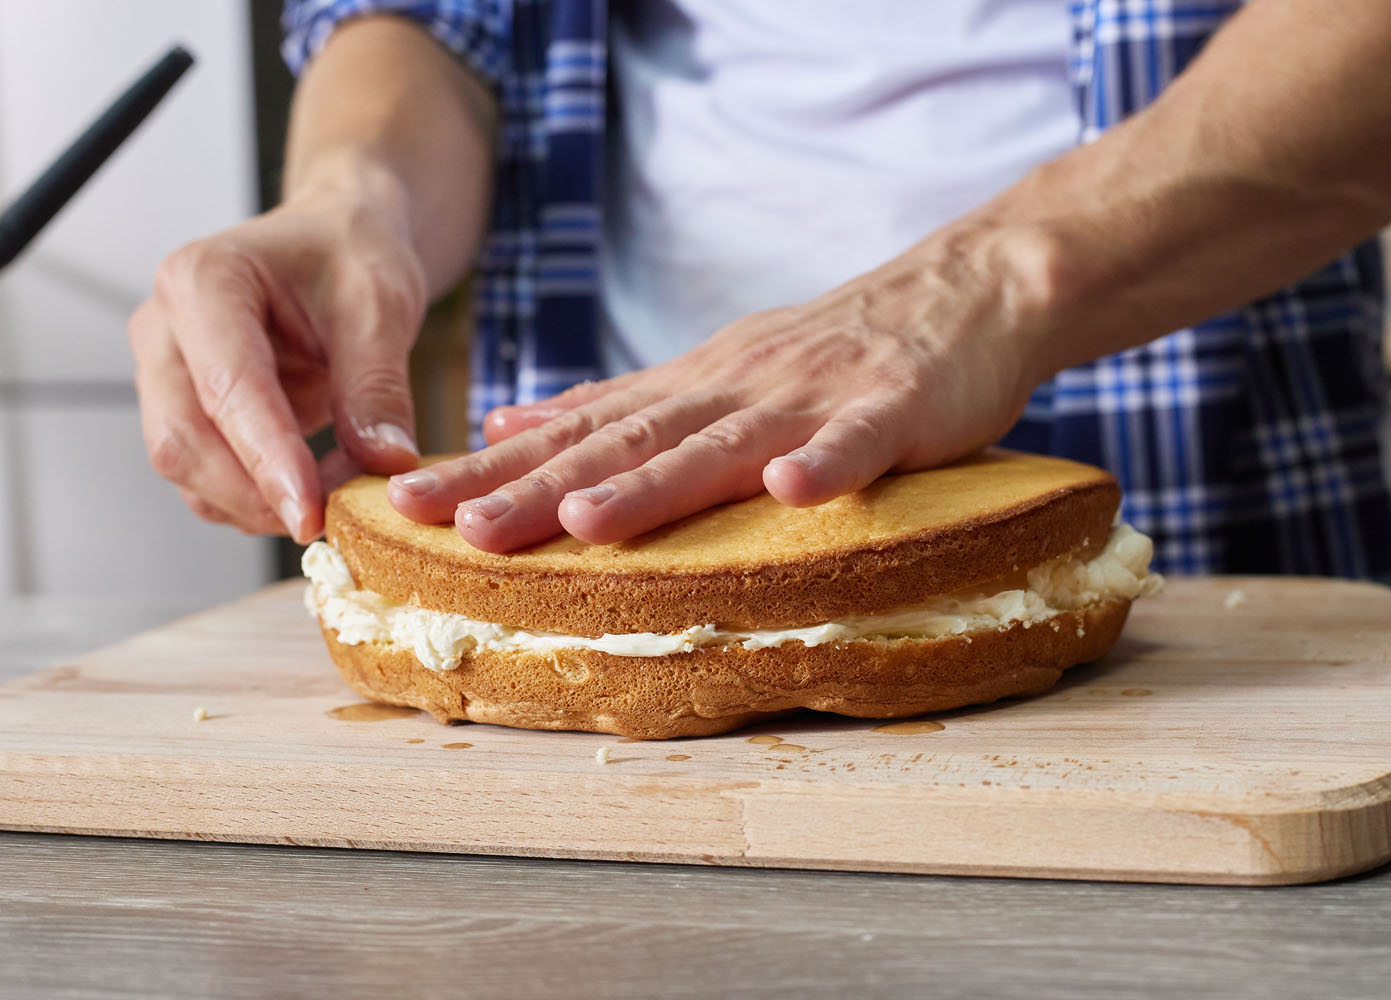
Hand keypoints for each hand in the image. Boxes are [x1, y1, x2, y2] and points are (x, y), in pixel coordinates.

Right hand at [129, 178, 425, 541]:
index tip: (310, 513)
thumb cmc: (351, 256)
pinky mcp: (185, 411)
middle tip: (330, 523)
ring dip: (257, 502)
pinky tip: (314, 491)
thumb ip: (377, 385)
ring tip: (336, 498)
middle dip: (254, 493)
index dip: (268, 458)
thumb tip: (383, 464)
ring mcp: (165, 373)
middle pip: (183, 438)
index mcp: (203, 281)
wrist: (336, 245)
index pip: (228, 387)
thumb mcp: (382, 305)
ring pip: (187, 466)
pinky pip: (206, 476)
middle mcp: (164, 328)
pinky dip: (257, 498)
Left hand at [388, 231, 1045, 551]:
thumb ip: (621, 404)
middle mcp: (732, 390)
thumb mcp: (712, 370)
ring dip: (654, 483)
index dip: (488, 468)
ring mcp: (810, 399)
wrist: (960, 290)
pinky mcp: (891, 410)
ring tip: (587, 523)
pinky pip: (857, 442)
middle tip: (457, 526)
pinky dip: (825, 465)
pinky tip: (792, 492)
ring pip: (721, 445)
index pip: (573, 432)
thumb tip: (511, 422)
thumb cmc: (833, 348)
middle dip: (538, 488)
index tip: (401, 502)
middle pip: (624, 442)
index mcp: (689, 388)